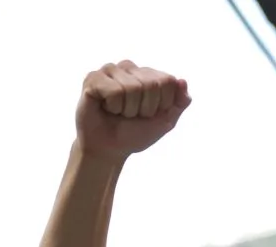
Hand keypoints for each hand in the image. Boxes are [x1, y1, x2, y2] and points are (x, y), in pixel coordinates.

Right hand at [76, 60, 191, 161]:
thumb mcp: (166, 121)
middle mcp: (130, 68)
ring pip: (132, 87)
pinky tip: (106, 108)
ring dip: (128, 109)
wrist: (110, 148)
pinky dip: (114, 107)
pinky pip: (114, 91)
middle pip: (151, 84)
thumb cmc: (136, 133)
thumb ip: (180, 102)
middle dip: (145, 108)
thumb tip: (182, 81)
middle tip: (132, 115)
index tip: (149, 114)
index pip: (168, 80)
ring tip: (119, 112)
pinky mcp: (93, 78)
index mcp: (149, 74)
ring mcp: (111, 70)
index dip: (162, 104)